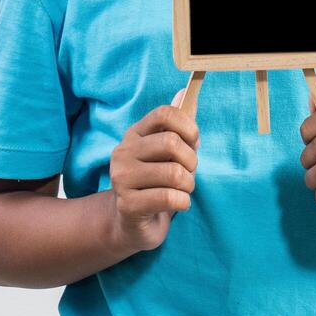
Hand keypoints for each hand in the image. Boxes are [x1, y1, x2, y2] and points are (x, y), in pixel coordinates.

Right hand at [107, 90, 200, 251]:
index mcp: (135, 134)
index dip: (187, 126)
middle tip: (188, 173)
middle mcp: (123, 152)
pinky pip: (170, 198)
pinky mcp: (128, 205)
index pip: (164, 113)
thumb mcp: (168, 152)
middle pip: (171, 143)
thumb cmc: (156, 182)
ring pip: (174, 174)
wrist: (132, 223)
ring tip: (182, 190)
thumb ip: (177, 124)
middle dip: (191, 161)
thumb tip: (185, 92)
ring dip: (188, 185)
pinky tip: (178, 204)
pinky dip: (183, 203)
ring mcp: (122, 179)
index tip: (193, 142)